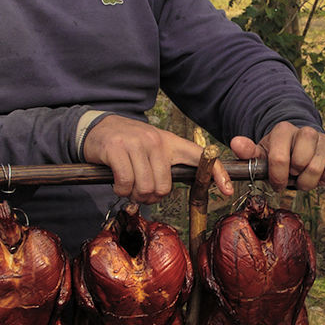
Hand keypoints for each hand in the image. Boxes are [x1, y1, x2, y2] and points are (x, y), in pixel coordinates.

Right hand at [84, 115, 231, 201]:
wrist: (97, 128)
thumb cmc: (127, 146)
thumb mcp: (153, 150)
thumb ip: (166, 167)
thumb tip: (167, 193)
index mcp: (171, 142)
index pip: (200, 157)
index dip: (217, 173)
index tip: (228, 190)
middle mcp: (157, 141)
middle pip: (164, 187)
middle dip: (150, 197)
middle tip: (139, 192)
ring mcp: (137, 143)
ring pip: (145, 188)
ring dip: (134, 195)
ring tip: (127, 186)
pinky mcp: (117, 148)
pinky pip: (126, 184)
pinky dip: (120, 190)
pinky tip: (117, 184)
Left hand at [231, 121, 324, 191]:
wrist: (301, 147)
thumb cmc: (279, 154)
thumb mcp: (261, 154)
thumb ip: (248, 152)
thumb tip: (235, 143)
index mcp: (283, 130)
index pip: (279, 159)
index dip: (278, 178)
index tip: (277, 183)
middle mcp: (305, 131)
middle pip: (300, 164)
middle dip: (294, 180)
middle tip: (292, 178)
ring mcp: (323, 138)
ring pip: (317, 169)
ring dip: (309, 182)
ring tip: (304, 179)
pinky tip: (320, 176)